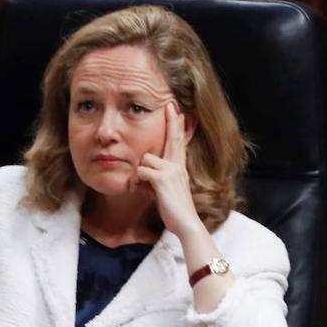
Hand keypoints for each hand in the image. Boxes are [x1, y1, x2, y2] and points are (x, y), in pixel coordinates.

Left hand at [136, 103, 202, 237]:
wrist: (187, 222)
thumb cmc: (176, 209)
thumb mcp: (169, 190)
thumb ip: (159, 178)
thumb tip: (145, 172)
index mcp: (179, 168)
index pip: (178, 142)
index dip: (176, 126)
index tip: (177, 111)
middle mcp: (177, 166)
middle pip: (173, 138)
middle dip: (172, 121)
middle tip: (170, 104)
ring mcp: (171, 171)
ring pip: (146, 159)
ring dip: (143, 173)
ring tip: (149, 188)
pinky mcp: (162, 179)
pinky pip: (141, 171)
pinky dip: (140, 182)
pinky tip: (147, 191)